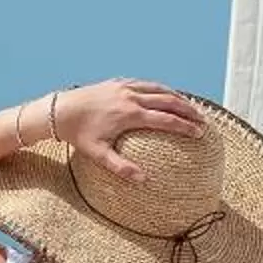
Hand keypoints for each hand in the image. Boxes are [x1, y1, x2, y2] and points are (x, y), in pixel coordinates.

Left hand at [53, 79, 204, 180]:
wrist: (59, 111)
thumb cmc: (78, 135)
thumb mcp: (98, 154)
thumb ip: (121, 168)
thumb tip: (143, 180)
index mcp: (130, 115)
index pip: (166, 119)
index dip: (185, 126)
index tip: (199, 133)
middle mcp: (131, 97)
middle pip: (168, 101)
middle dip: (188, 110)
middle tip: (203, 120)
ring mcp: (125, 87)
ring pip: (159, 88)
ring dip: (177, 97)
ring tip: (190, 106)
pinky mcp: (118, 82)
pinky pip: (145, 83)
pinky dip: (160, 89)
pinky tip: (165, 95)